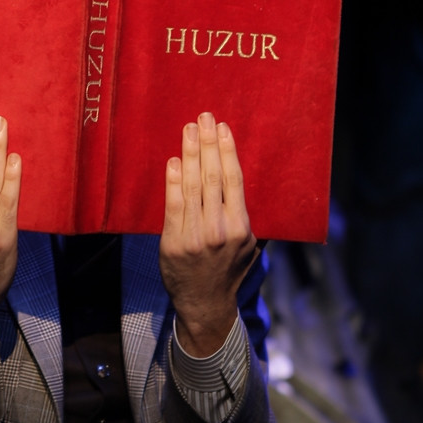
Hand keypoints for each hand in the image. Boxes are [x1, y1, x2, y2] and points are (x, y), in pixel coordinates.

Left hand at [159, 112, 259, 356]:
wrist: (205, 304)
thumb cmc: (228, 271)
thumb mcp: (249, 247)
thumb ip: (247, 218)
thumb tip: (245, 185)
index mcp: (241, 227)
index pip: (234, 180)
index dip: (227, 151)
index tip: (222, 128)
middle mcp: (220, 230)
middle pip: (213, 177)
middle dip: (207, 144)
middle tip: (203, 118)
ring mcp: (195, 237)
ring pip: (193, 187)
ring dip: (190, 154)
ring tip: (188, 131)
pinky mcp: (174, 243)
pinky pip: (173, 206)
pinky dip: (173, 182)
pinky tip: (174, 162)